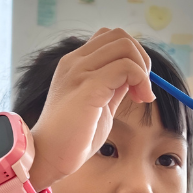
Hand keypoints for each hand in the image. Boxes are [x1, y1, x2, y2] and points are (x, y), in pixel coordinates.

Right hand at [29, 28, 155, 189]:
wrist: (49, 156)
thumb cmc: (73, 137)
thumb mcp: (99, 104)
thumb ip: (113, 86)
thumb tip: (136, 76)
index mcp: (75, 63)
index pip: (110, 37)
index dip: (131, 55)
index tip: (136, 85)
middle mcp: (75, 61)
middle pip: (120, 36)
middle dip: (141, 58)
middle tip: (142, 89)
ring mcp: (79, 71)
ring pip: (125, 47)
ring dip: (143, 70)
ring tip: (141, 96)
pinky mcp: (88, 86)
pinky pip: (126, 68)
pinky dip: (141, 80)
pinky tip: (139, 99)